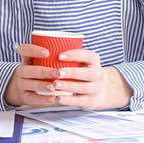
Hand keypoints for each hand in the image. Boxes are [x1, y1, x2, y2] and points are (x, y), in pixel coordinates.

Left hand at [4, 45, 131, 110]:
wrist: (99, 91)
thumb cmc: (83, 70)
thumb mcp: (82, 61)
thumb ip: (69, 54)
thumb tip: (45, 41)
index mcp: (94, 61)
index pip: (88, 56)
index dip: (75, 55)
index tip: (59, 55)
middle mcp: (98, 75)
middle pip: (87, 73)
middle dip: (72, 72)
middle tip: (57, 72)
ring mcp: (95, 89)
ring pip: (83, 87)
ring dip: (68, 86)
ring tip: (54, 84)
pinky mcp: (91, 101)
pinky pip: (80, 101)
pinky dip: (69, 100)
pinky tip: (58, 98)